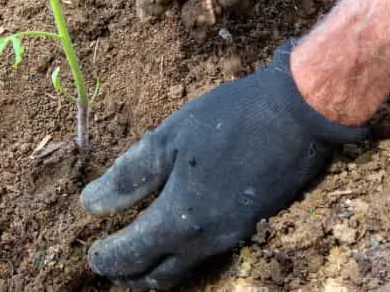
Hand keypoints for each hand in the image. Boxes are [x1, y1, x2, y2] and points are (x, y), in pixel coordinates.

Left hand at [81, 40, 367, 289]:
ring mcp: (233, 234)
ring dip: (159, 268)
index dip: (109, 258)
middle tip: (111, 269)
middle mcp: (206, 239)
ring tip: (141, 258)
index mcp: (181, 218)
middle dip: (131, 275)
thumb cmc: (227, 120)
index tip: (92, 257)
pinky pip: (208, 252)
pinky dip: (184, 254)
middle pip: (160, 274)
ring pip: (186, 266)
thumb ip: (130, 175)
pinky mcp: (251, 223)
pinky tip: (179, 236)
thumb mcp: (168, 140)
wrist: (297, 114)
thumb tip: (92, 204)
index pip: (134, 253)